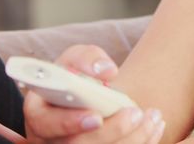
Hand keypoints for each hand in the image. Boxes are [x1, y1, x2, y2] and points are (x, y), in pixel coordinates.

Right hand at [23, 45, 163, 142]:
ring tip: (153, 117)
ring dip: (132, 139)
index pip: (46, 124)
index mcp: (39, 113)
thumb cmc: (77, 76)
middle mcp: (49, 139)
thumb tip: (106, 71)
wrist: (88, 97)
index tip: (97, 116)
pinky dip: (142, 143)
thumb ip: (87, 59)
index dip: (70, 123)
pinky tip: (155, 126)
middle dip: (111, 132)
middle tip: (135, 113)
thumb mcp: (76, 59)